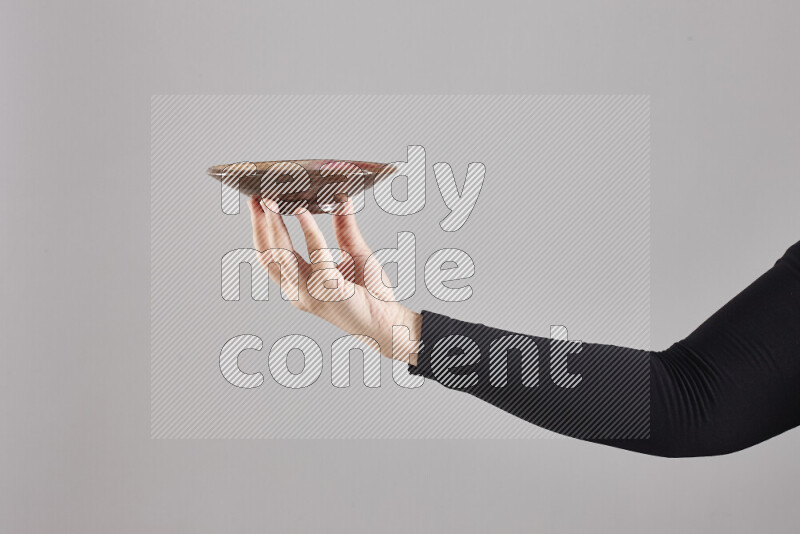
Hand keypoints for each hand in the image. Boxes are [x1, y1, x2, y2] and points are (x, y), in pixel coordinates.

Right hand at [248, 197, 421, 363]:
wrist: (389, 321)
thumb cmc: (371, 294)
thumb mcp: (354, 253)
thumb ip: (344, 228)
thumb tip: (340, 198)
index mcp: (299, 285)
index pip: (270, 256)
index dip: (261, 230)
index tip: (257, 204)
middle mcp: (299, 291)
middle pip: (270, 255)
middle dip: (261, 225)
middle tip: (258, 198)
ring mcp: (311, 294)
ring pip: (282, 255)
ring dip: (275, 226)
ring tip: (272, 202)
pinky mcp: (329, 290)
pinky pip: (315, 255)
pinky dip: (308, 231)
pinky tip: (303, 213)